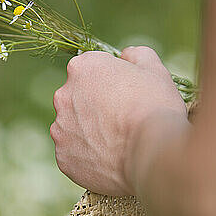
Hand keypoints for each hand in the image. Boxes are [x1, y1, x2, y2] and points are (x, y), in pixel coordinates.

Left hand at [51, 46, 187, 195]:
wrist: (151, 154)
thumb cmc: (155, 108)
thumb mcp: (155, 71)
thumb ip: (137, 55)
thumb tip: (127, 55)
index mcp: (82, 68)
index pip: (91, 71)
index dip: (111, 83)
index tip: (126, 96)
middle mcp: (63, 96)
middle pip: (78, 100)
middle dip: (95, 108)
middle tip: (121, 122)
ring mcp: (60, 130)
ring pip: (74, 129)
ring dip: (90, 134)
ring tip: (117, 145)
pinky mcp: (63, 158)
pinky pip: (75, 156)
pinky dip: (88, 158)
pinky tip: (110, 161)